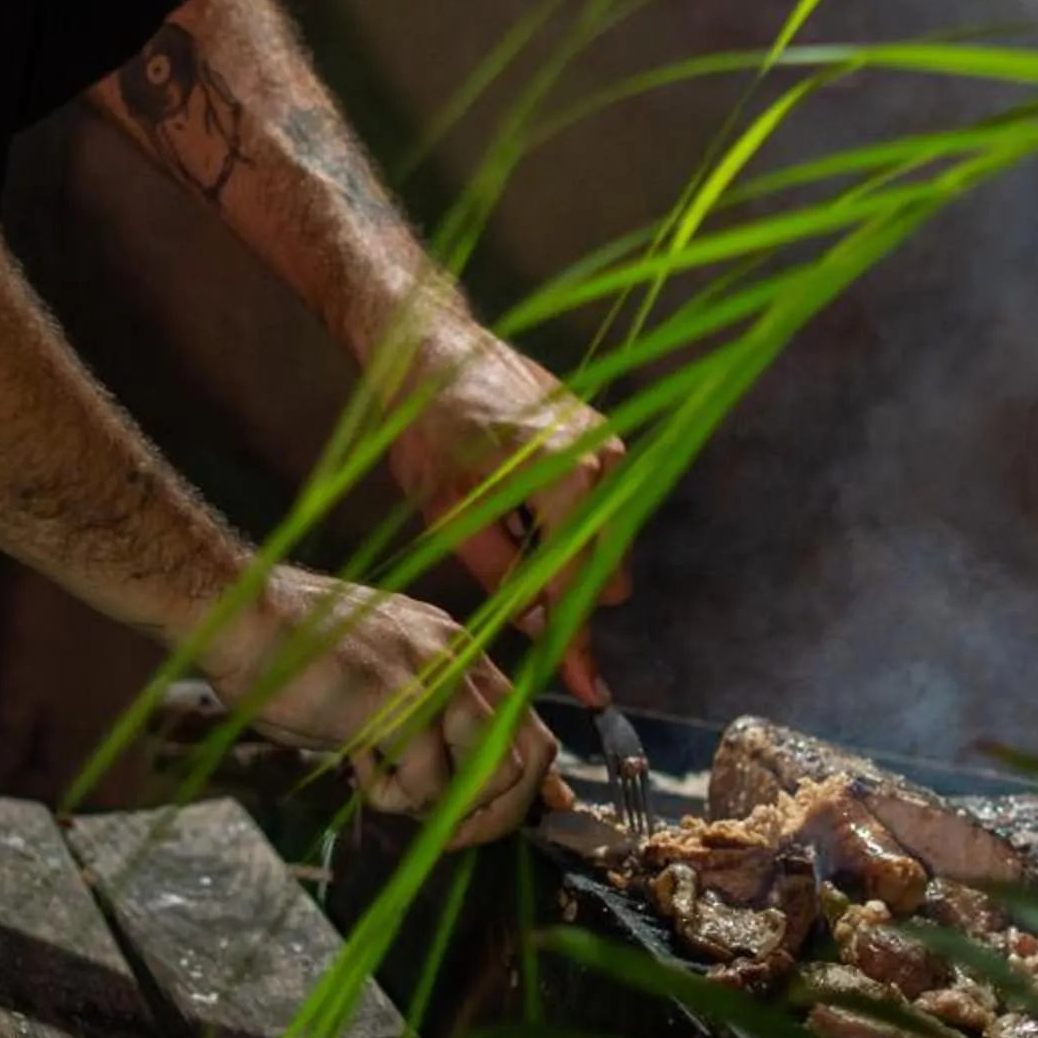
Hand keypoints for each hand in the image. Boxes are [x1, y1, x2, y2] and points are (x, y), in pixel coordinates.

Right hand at [203, 564, 556, 846]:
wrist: (246, 620)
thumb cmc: (292, 656)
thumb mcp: (376, 686)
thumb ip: (419, 724)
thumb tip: (441, 783)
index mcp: (457, 649)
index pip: (526, 720)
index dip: (530, 780)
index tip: (516, 817)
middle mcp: (461, 657)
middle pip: (531, 753)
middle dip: (498, 812)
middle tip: (448, 834)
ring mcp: (438, 677)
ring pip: (493, 773)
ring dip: (447, 806)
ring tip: (392, 792)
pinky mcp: (407, 704)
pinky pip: (429, 783)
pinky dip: (395, 798)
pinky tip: (358, 771)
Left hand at [386, 328, 630, 704]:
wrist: (435, 347)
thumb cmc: (428, 425)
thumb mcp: (449, 511)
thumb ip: (501, 572)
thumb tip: (540, 623)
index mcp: (562, 476)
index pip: (579, 582)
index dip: (579, 641)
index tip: (590, 690)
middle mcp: (602, 458)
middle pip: (607, 566)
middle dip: (568, 589)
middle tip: (511, 582)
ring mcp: (609, 442)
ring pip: (607, 537)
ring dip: (567, 553)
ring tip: (505, 524)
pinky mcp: (603, 433)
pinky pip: (602, 502)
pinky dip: (569, 521)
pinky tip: (520, 502)